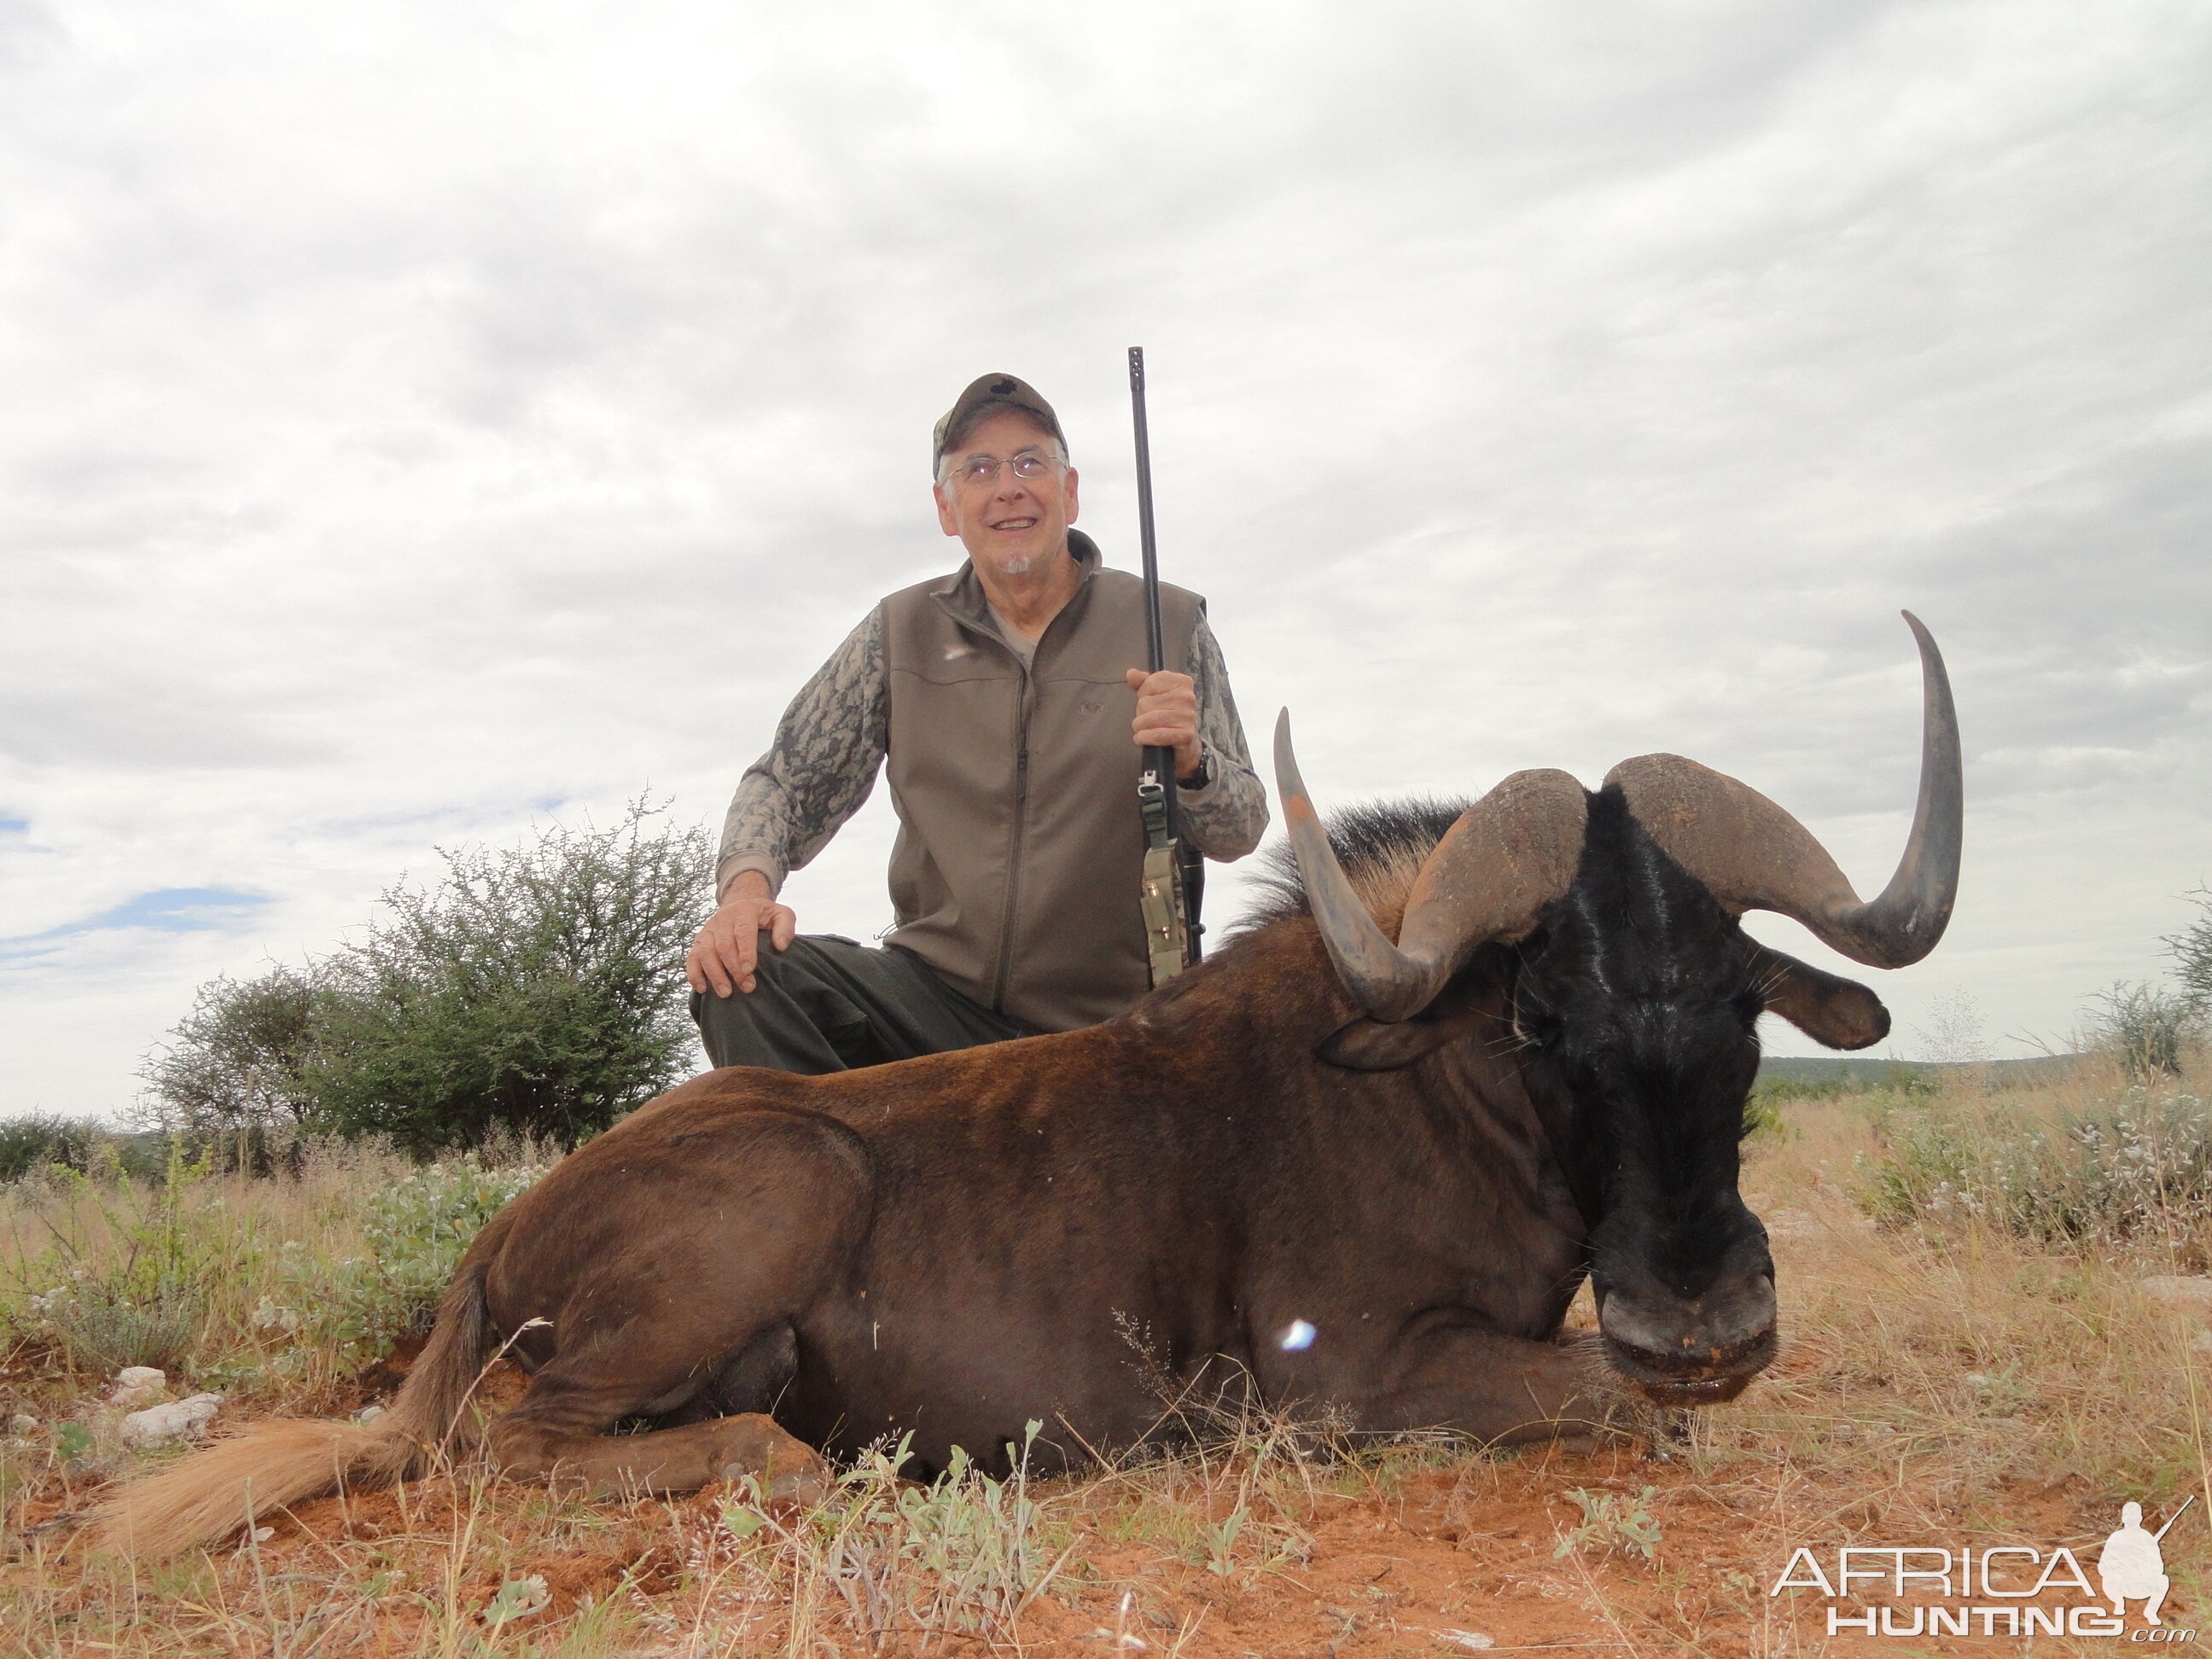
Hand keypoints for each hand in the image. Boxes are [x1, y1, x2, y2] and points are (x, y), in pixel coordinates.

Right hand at [686, 870, 796, 996]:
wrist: (741, 904)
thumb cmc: (763, 915)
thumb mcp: (780, 914)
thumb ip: (785, 927)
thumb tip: (781, 946)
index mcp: (743, 911)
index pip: (742, 932)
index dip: (745, 952)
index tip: (749, 970)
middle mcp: (722, 920)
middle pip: (723, 946)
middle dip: (733, 969)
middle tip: (746, 987)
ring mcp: (708, 930)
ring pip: (705, 953)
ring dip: (715, 974)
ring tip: (726, 993)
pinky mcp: (698, 941)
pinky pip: (692, 957)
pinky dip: (695, 974)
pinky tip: (703, 988)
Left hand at [1125, 668, 1202, 781]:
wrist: (1186, 741)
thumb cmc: (1168, 714)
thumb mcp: (1156, 694)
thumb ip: (1142, 682)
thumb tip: (1131, 674)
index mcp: (1182, 681)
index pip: (1149, 683)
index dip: (1144, 694)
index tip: (1152, 701)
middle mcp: (1187, 697)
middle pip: (1145, 702)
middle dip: (1142, 713)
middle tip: (1150, 718)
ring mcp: (1187, 716)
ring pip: (1147, 719)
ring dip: (1140, 727)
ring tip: (1144, 729)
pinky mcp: (1185, 734)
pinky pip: (1155, 735)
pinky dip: (1144, 738)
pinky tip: (1142, 738)